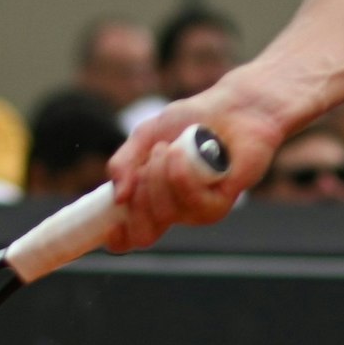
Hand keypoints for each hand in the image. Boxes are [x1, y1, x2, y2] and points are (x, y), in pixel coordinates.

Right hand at [103, 79, 286, 251]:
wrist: (234, 106)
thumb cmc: (193, 119)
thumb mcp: (146, 135)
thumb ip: (123, 163)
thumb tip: (117, 197)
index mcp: (154, 199)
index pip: (133, 236)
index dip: (118, 238)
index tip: (109, 226)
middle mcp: (176, 210)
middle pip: (144, 232)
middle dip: (137, 197)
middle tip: (146, 163)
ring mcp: (198, 208)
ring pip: (165, 213)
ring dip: (159, 177)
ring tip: (169, 148)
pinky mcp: (222, 201)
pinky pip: (193, 202)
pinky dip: (181, 176)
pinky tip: (183, 153)